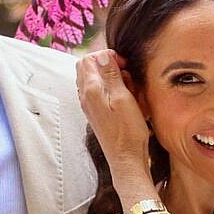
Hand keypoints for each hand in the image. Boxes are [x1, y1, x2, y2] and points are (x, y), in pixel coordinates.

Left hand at [74, 51, 153, 185]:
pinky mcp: (95, 113)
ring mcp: (89, 105)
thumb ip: (112, 75)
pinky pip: (97, 92)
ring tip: (126, 86)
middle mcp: (85, 96)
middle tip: (125, 73)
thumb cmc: (128, 131)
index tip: (124, 64)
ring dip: (108, 77)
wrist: (126, 158)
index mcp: (91, 89)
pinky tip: (123, 97)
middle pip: (87, 67)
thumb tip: (103, 55)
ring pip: (92, 79)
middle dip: (107, 64)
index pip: (90, 59)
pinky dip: (109, 89)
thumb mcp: (124, 98)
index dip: (108, 56)